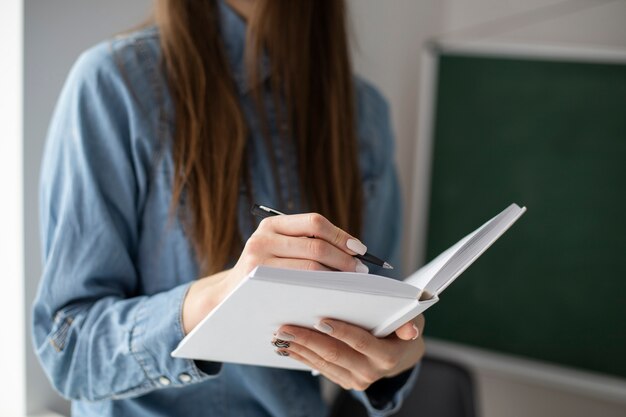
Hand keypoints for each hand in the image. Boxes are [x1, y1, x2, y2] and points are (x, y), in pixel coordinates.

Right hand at [182, 213, 368, 333]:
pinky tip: (332, 294)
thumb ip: (305, 243)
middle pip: (316, 246)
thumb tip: (353, 249)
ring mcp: (258, 259)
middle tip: (361, 272)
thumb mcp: (278, 249)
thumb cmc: (265, 273)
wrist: (228, 298)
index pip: (315, 222)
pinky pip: (299, 284)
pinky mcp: (257, 280)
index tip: (360, 249)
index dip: (341, 235)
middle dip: (344, 259)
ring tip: (351, 284)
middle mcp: (263, 237)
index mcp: (272, 224)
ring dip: (336, 276)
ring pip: (310, 267)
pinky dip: (321, 288)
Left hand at [272, 315, 425, 390]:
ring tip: (280, 335)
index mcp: (388, 356)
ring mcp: (356, 380)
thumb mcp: (413, 320)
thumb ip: (410, 321)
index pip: (361, 342)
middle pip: (335, 354)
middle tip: (286, 327)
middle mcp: (371, 372)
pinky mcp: (344, 380)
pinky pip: (319, 368)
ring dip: (300, 348)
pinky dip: (302, 356)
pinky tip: (287, 346)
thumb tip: (410, 329)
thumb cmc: (403, 327)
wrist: (401, 354)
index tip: (320, 320)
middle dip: (308, 340)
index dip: (341, 331)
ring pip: (323, 362)